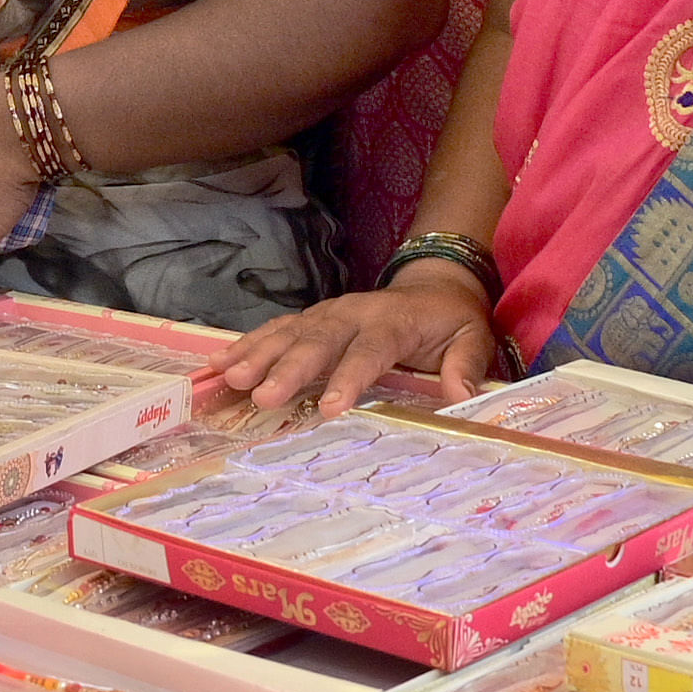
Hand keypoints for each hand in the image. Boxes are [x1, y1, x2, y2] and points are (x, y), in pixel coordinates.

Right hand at [199, 281, 499, 418]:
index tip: (330, 408)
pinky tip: (218, 362)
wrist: (435, 284)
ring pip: (288, 332)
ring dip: (257, 355)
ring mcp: (328, 313)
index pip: (369, 350)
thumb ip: (467, 365)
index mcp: (392, 322)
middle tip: (260, 395)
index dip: (349, 377)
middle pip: (317, 340)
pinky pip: (277, 330)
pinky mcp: (312, 318)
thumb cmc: (452, 320)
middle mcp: (353, 313)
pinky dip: (247, 344)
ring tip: (228, 378)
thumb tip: (461, 395)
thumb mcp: (474, 339)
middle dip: (287, 368)